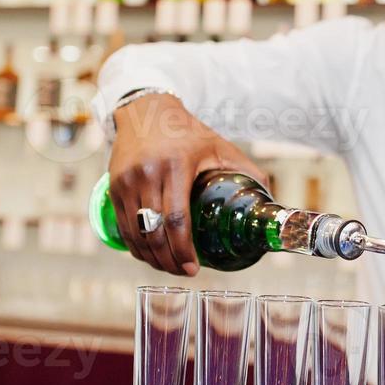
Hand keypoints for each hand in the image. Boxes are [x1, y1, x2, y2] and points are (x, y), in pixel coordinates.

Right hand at [107, 93, 267, 276]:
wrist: (146, 111)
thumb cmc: (188, 132)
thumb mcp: (220, 147)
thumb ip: (248, 171)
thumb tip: (270, 202)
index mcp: (176, 166)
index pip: (177, 219)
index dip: (184, 250)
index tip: (194, 268)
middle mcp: (147, 174)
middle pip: (154, 232)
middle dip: (169, 261)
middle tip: (184, 273)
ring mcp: (126, 181)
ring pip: (135, 234)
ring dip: (151, 258)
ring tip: (169, 268)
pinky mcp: (113, 186)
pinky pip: (122, 226)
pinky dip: (135, 247)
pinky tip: (150, 255)